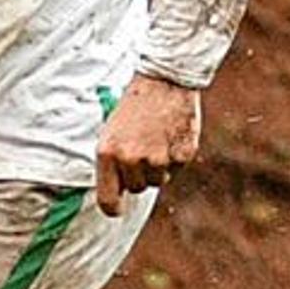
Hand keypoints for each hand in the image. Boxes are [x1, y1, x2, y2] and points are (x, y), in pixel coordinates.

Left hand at [94, 75, 203, 213]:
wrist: (163, 80)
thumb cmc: (134, 107)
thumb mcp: (112, 132)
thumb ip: (113, 163)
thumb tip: (117, 192)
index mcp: (108, 154)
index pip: (107, 200)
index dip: (114, 208)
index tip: (118, 208)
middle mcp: (131, 159)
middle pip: (137, 188)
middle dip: (139, 175)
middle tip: (142, 147)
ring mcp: (158, 158)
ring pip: (158, 181)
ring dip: (158, 167)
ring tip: (156, 138)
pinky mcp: (182, 154)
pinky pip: (177, 168)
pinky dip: (176, 156)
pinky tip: (171, 134)